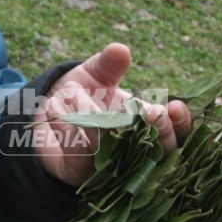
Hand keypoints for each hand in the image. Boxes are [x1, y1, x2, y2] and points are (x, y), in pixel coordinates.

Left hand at [34, 42, 191, 186]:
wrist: (40, 116)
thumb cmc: (77, 94)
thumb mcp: (95, 75)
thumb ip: (109, 64)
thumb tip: (120, 50)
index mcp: (144, 125)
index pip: (175, 131)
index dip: (180, 122)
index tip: (175, 107)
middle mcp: (132, 149)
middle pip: (160, 152)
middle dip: (161, 133)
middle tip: (154, 113)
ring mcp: (109, 164)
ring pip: (117, 149)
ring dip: (97, 118)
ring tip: (73, 91)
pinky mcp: (81, 171)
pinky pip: (83, 154)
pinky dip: (71, 128)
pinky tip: (55, 109)